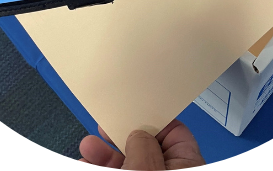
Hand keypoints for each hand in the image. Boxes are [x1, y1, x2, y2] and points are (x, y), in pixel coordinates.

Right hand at [79, 119, 205, 169]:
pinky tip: (85, 163)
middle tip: (100, 128)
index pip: (175, 133)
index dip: (152, 119)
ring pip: (128, 166)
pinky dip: (101, 168)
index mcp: (187, 166)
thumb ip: (142, 147)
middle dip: (119, 138)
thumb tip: (137, 134)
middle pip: (145, 150)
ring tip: (85, 149)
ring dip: (104, 156)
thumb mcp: (147, 170)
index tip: (130, 108)